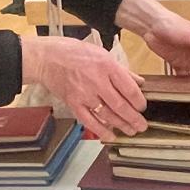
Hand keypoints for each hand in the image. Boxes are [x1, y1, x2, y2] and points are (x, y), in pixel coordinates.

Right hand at [19, 34, 146, 141]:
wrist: (46, 58)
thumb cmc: (74, 52)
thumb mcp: (102, 54)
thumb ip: (121, 70)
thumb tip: (138, 81)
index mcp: (107, 66)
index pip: (129, 88)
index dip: (139, 101)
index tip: (142, 107)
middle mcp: (97, 81)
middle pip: (120, 105)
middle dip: (133, 118)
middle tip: (141, 126)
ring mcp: (84, 94)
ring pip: (107, 115)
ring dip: (121, 125)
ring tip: (131, 131)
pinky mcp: (73, 103)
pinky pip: (89, 120)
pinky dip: (101, 130)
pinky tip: (110, 136)